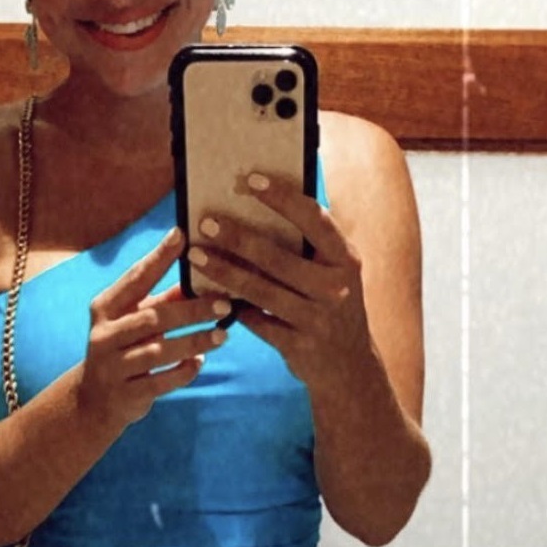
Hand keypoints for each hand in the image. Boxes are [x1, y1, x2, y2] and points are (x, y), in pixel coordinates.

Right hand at [76, 229, 229, 427]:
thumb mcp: (134, 321)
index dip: (159, 257)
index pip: (136, 278)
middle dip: (191, 310)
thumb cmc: (122, 349)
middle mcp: (105, 335)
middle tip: (223, 303)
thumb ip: (162, 301)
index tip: (182, 235)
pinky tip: (200, 362)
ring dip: (194, 342)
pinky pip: (162, 382)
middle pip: (153, 318)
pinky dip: (184, 371)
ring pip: (158, 351)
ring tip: (222, 334)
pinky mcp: (126, 395)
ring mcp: (113, 367)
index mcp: (106, 308)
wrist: (93, 400)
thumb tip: (199, 274)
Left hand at [186, 174, 372, 397]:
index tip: (250, 179)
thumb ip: (309, 246)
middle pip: (278, 257)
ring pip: (261, 291)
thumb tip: (258, 207)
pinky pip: (257, 323)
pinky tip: (210, 295)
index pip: (313, 219)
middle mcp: (336, 287)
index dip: (282, 198)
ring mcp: (318, 319)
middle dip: (237, 238)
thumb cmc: (332, 305)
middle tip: (206, 222)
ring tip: (196, 255)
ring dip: (224, 271)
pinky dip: (233, 308)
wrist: (349, 366)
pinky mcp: (299, 347)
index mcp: (345, 259)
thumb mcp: (334, 273)